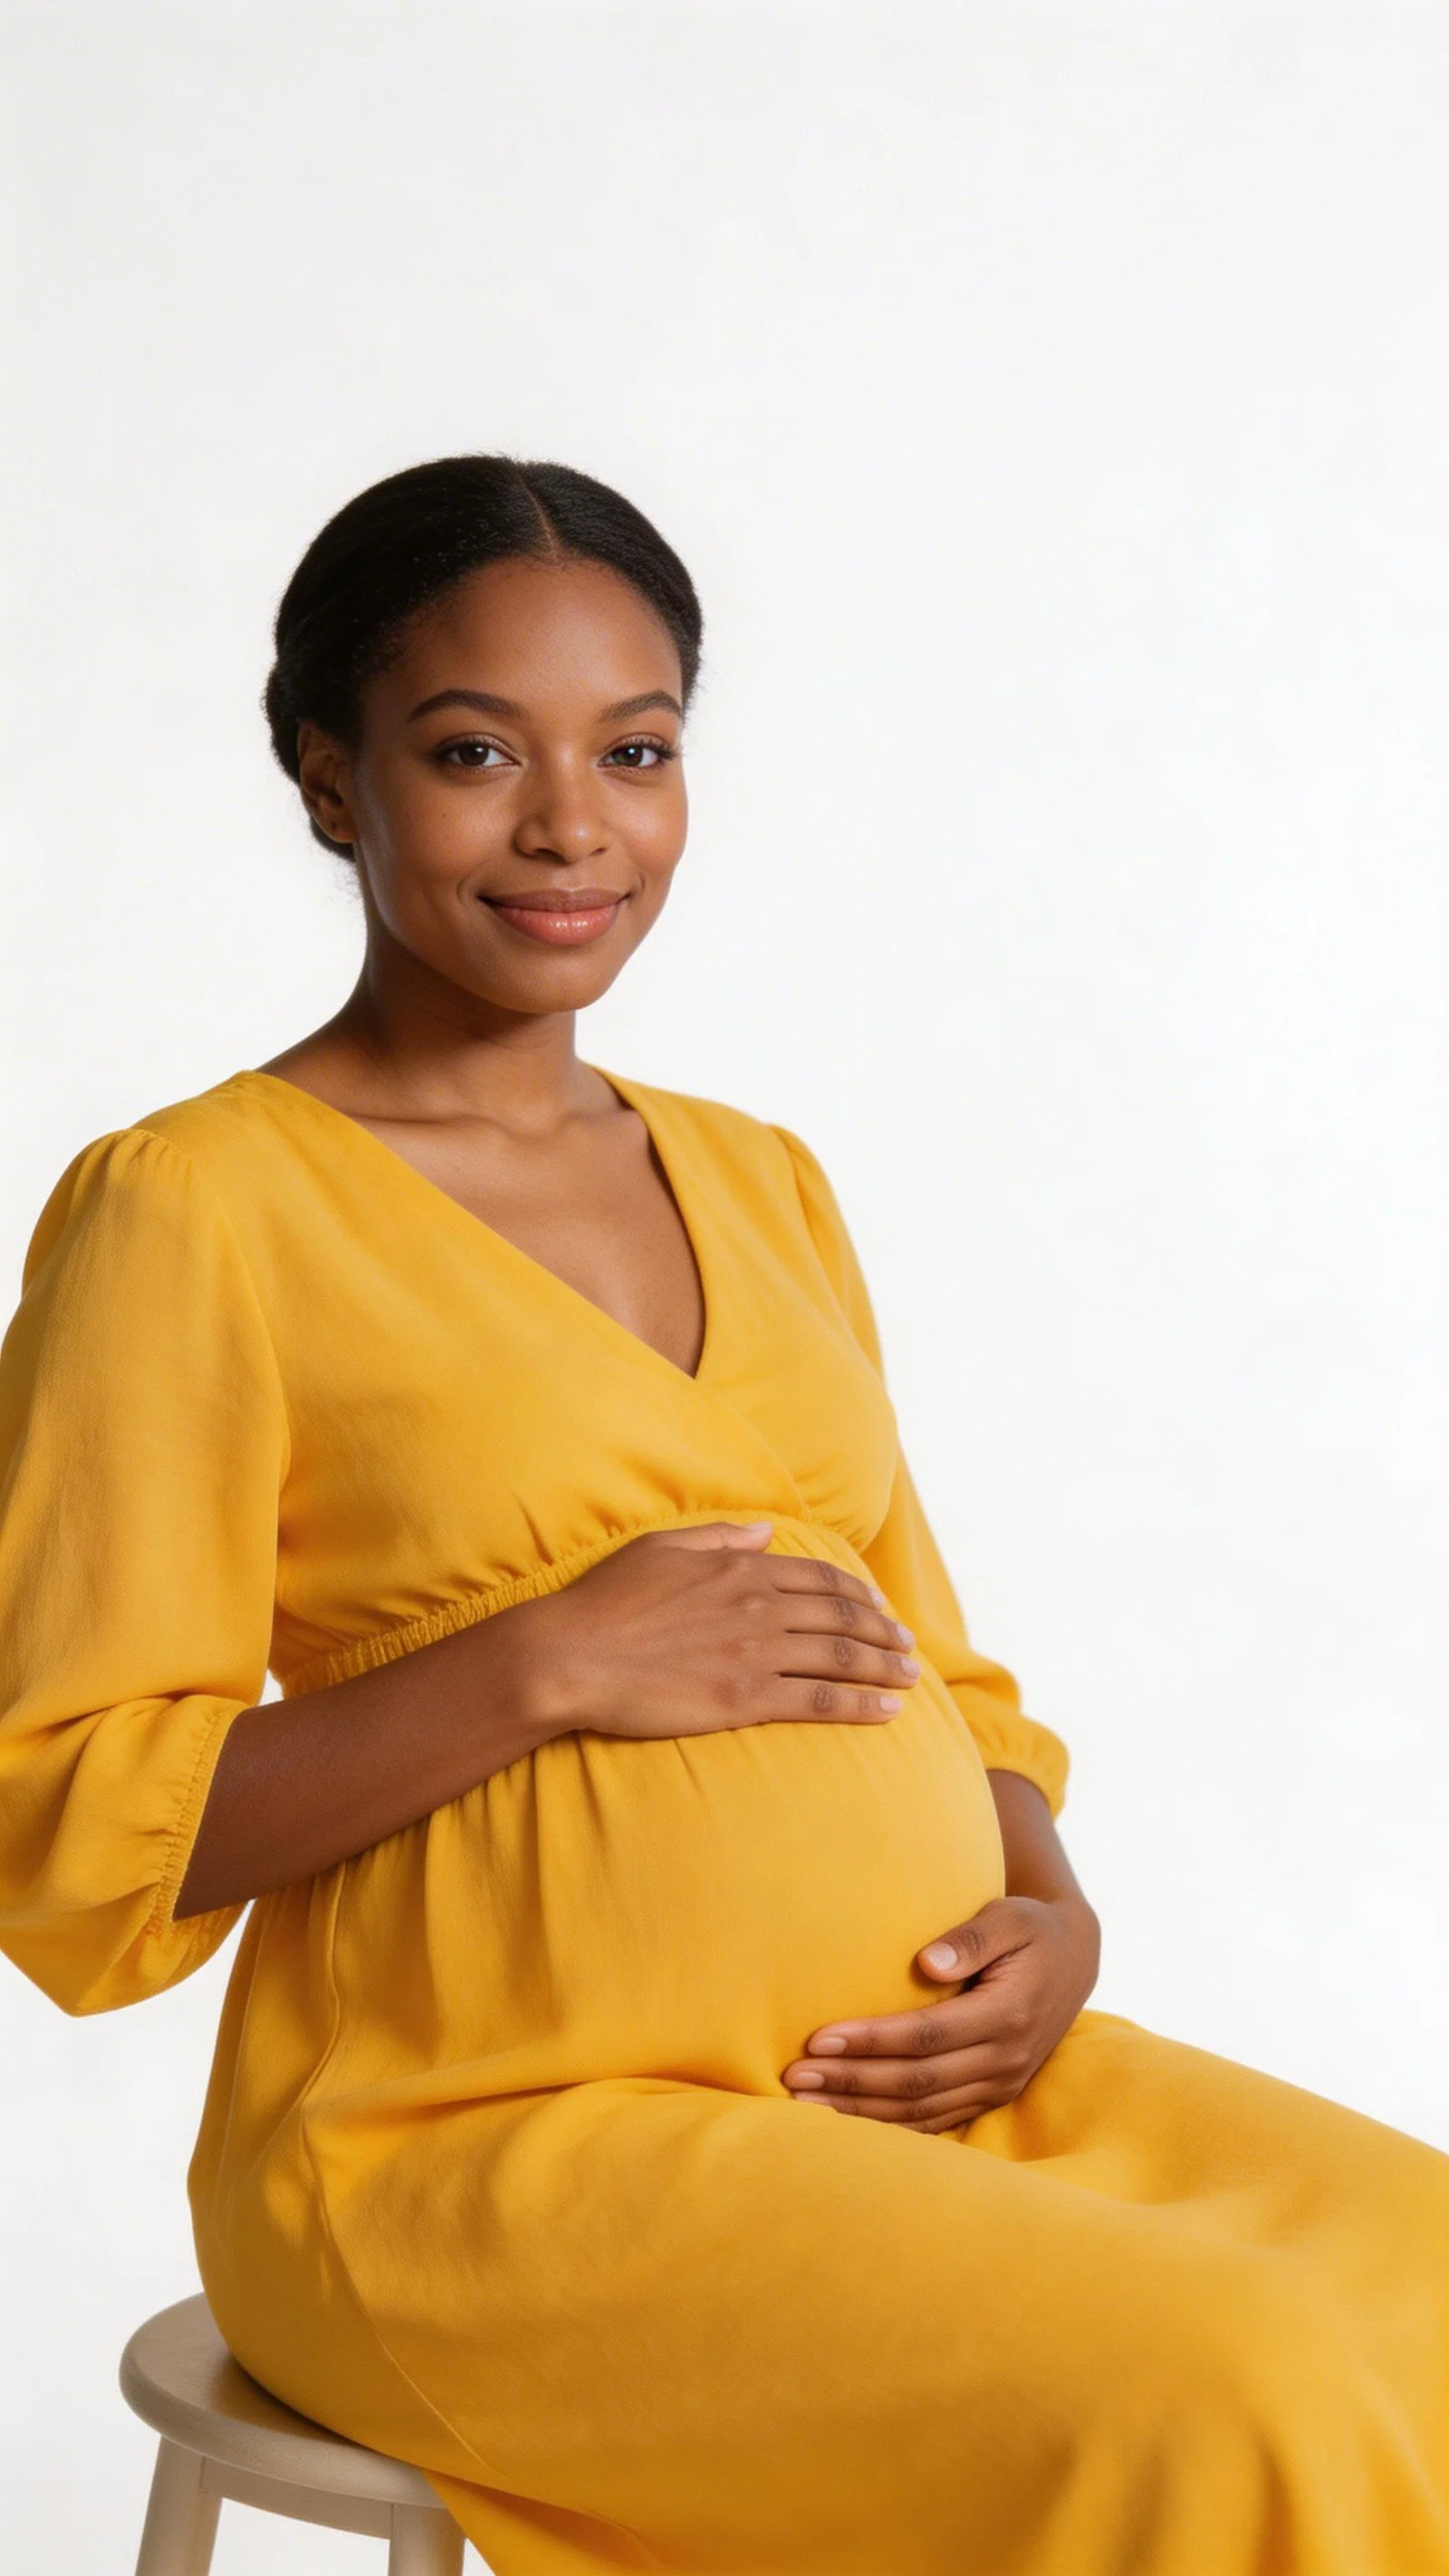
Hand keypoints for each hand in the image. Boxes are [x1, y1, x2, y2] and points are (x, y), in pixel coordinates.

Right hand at [520, 1520, 922, 1742]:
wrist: (571, 1655)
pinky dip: (861, 1704)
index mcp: (740, 1568)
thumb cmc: (606, 1601)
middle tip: (908, 1646)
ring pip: (841, 1657)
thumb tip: (765, 1531)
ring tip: (909, 1678)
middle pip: (842, 1616)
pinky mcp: (745, 1699)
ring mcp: (755, 1653)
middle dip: (883, 1631)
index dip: (860, 1593)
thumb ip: (720, 1538)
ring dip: (883, 1667)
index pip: (821, 1578)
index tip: (881, 1608)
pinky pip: (819, 1701)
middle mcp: (758, 1606)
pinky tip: (888, 1712)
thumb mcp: (661, 1548)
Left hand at [782, 1891, 1100, 2132]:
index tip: (819, 2037)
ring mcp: (1001, 2084)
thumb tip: (927, 1963)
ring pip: (923, 2111)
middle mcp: (1006, 2060)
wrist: (1075, 1960)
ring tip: (806, 2104)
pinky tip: (847, 2123)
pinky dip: (891, 2127)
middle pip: (917, 2081)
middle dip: (852, 2081)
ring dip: (862, 2111)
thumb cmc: (1031, 1929)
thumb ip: (972, 1938)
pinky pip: (937, 2122)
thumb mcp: (1010, 1916)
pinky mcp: (993, 2096)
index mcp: (1009, 2014)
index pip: (928, 2035)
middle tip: (795, 2077)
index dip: (872, 2040)